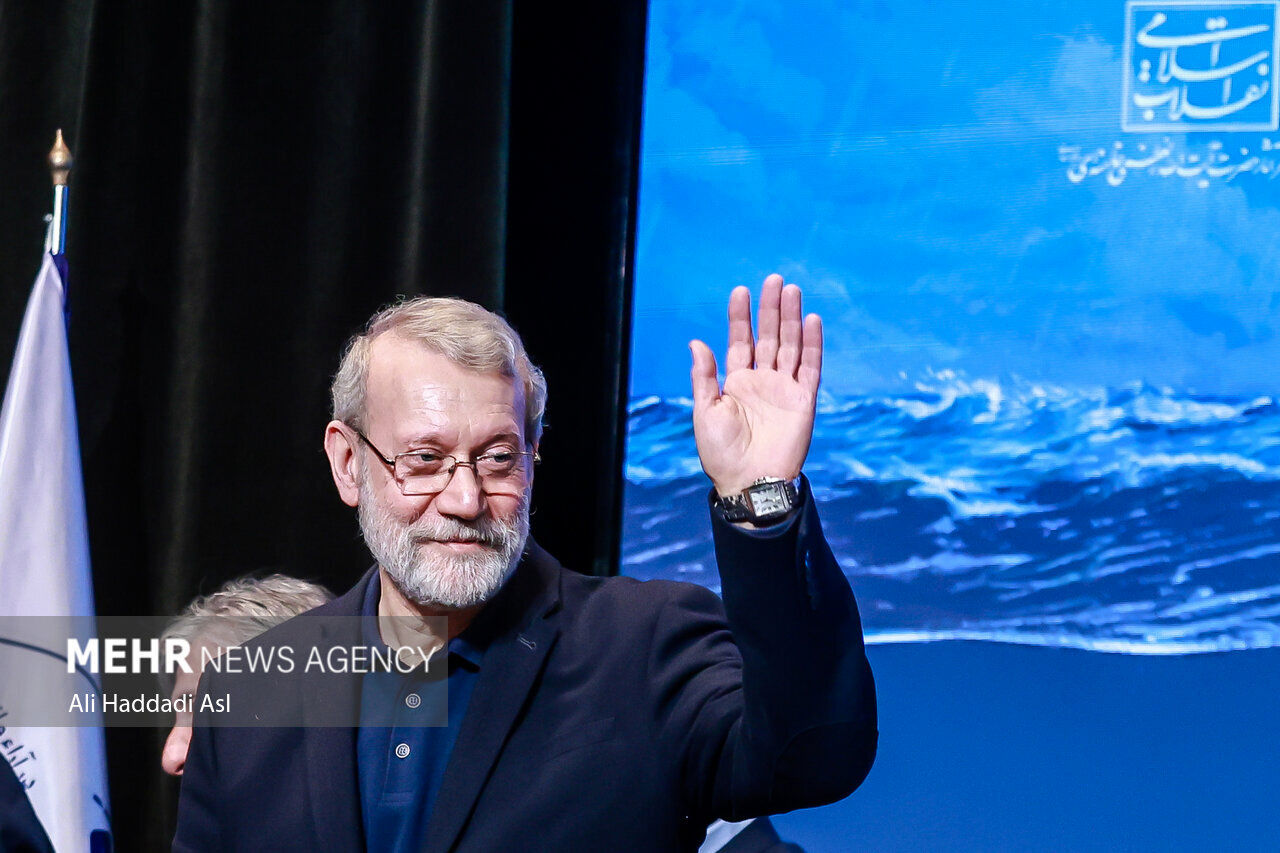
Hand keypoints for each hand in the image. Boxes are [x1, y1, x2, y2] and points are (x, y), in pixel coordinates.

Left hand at [689, 274, 821, 497]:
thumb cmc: (721, 453)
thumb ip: (704, 377)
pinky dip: (812, 344)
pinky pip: (810, 367)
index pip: (740, 341)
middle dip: (770, 309)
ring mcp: (784, 389)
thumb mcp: (705, 412)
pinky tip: (812, 320)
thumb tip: (696, 342)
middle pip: (768, 336)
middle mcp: (762, 381)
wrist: (749, 482)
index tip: (740, 291)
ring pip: (790, 345)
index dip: (740, 317)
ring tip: (792, 290)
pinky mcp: (804, 400)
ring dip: (791, 318)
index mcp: (736, 382)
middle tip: (773, 279)